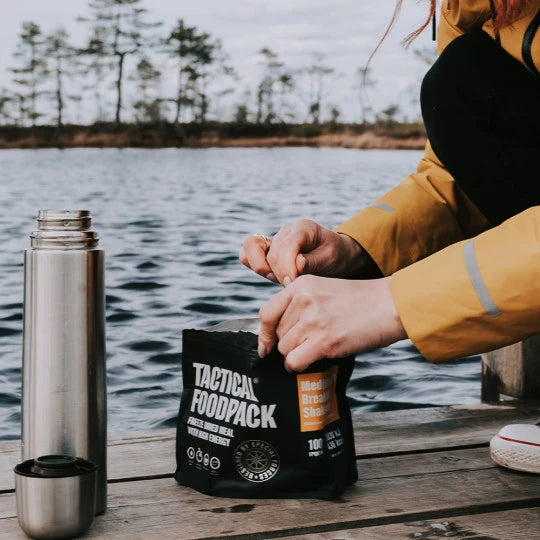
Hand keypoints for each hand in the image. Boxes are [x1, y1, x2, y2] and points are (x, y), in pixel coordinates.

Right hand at [240, 219, 370, 285]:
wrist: (335, 255)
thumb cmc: (335, 256)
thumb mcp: (331, 259)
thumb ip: (313, 262)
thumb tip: (297, 263)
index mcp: (303, 228)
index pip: (285, 246)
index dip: (287, 268)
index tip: (293, 284)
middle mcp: (286, 230)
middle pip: (270, 252)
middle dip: (280, 274)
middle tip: (292, 286)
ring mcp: (274, 238)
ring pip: (251, 247)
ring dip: (263, 268)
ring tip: (281, 279)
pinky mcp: (266, 248)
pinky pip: (247, 253)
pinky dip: (254, 264)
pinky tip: (272, 275)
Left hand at [257, 275, 406, 370]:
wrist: (389, 305)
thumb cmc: (359, 301)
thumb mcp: (323, 289)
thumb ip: (299, 304)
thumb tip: (276, 334)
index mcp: (300, 285)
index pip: (266, 313)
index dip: (263, 334)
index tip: (266, 347)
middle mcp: (303, 300)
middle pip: (277, 334)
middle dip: (287, 344)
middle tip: (307, 344)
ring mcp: (313, 320)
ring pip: (285, 349)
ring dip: (294, 354)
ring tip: (314, 349)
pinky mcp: (325, 340)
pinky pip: (294, 361)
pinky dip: (297, 366)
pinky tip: (309, 361)